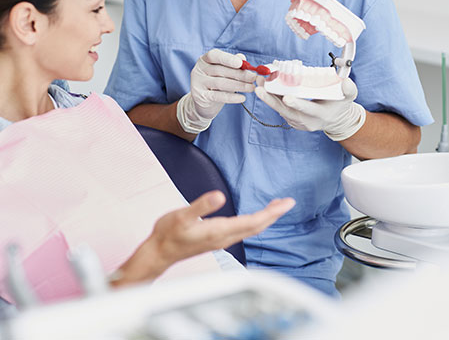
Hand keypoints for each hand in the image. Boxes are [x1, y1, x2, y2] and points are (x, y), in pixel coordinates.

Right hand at [113, 191, 293, 285]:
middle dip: (274, 214)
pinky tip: (253, 217)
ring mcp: (221, 240)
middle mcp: (224, 237)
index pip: (253, 222)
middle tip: (288, 202)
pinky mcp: (217, 239)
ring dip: (265, 218)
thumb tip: (219, 196)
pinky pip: (243, 231)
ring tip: (276, 206)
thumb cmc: (168, 234)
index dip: (272, 212)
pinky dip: (254, 222)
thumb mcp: (182, 216)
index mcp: (220, 230)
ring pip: (251, 229)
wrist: (159, 253)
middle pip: (257, 227)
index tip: (287, 203)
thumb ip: (201, 206)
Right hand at [177, 49, 256, 133]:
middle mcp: (198, 70)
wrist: (203, 103)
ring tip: (252, 88)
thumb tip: (242, 57)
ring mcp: (198, 83)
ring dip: (239, 85)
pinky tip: (242, 98)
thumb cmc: (216, 84)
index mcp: (204, 60)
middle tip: (253, 78)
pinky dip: (232, 97)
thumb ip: (232, 64)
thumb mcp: (223, 72)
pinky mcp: (200, 96)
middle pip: (220, 70)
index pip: (214, 55)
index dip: (227, 58)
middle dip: (239, 74)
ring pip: (221, 83)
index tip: (240, 63)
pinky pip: (218, 96)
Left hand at [255, 77, 366, 140]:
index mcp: (320, 115)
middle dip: (271, 100)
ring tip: (258, 82)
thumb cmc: (340, 105)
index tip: (286, 97)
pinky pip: (279, 109)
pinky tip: (264, 86)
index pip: (307, 109)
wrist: (334, 119)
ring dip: (267, 96)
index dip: (297, 103)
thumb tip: (345, 82)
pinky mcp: (291, 120)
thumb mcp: (349, 97)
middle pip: (286, 111)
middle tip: (259, 88)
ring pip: (279, 109)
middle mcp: (306, 121)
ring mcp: (297, 122)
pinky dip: (271, 98)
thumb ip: (349, 89)